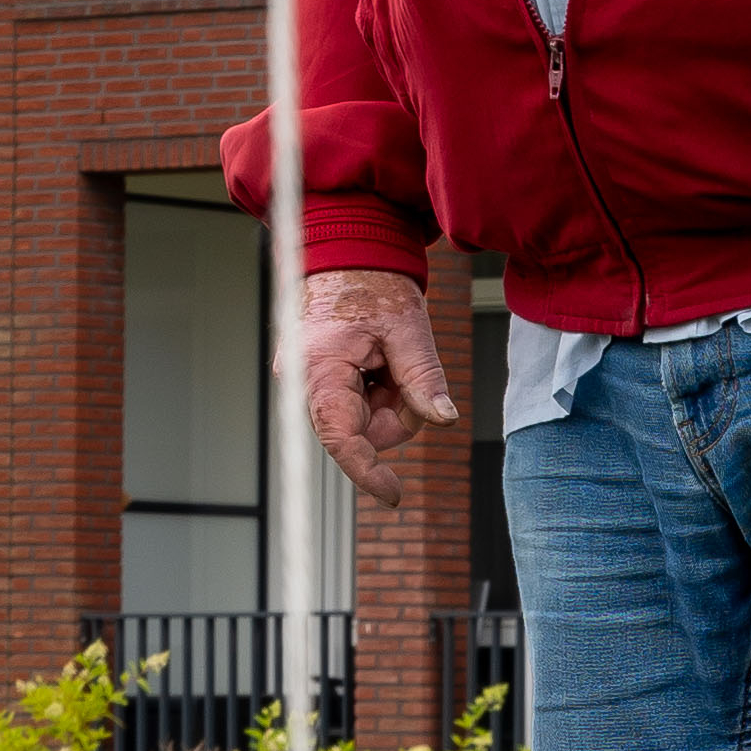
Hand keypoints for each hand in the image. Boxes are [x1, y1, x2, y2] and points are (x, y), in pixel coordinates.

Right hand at [298, 271, 457, 508]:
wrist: (348, 254)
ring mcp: (310, 385)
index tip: (394, 496)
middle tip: (405, 369)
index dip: (367, 471)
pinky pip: (360, 408)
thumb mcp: (408, 328)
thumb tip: (445, 418)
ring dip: (390, 400)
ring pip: (365, 422)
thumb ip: (423, 377)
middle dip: (396, 412)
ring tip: (389, 357)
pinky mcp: (321, 385)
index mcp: (318, 370)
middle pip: (362, 432)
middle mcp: (305, 384)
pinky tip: (379, 361)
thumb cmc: (373, 284)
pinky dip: (380, 393)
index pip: (341, 438)